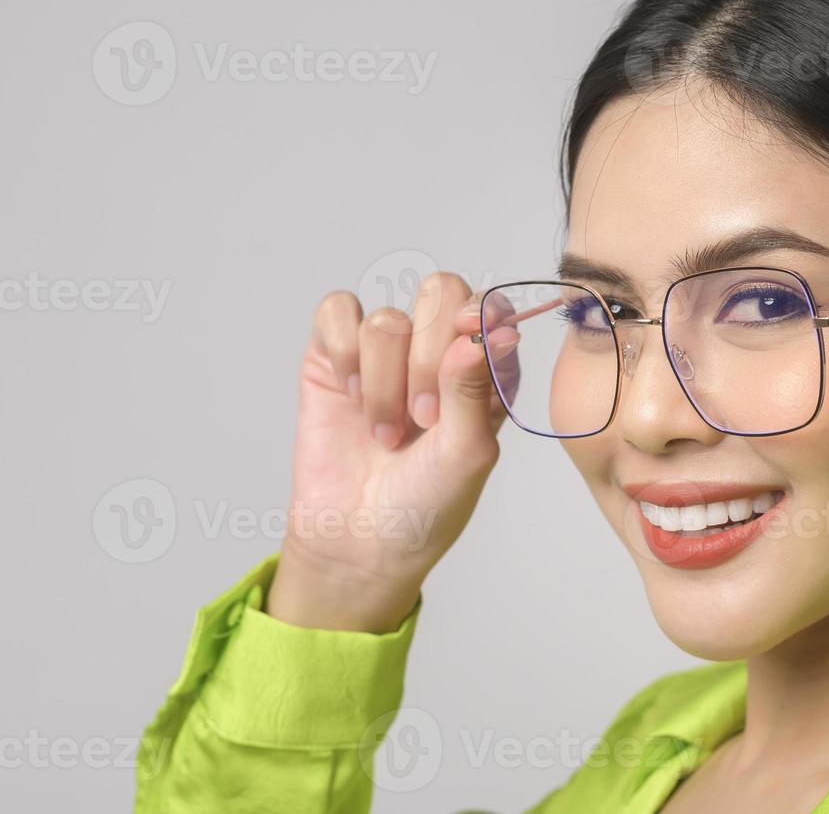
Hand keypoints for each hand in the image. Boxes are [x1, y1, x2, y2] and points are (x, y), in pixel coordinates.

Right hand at [265, 272, 514, 631]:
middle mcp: (438, 350)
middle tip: (424, 416)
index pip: (490, 306)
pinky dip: (344, 352)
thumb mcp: (468, 455)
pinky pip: (337, 311)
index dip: (479, 314)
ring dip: (384, 381)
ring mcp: (386, 351)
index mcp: (486, 368)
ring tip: (387, 433)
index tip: (467, 343)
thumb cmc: (426, 503)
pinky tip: (351, 398)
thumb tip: (480, 334)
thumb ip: (475, 392)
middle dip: (429, 354)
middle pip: (439, 291)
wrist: (359, 540)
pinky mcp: (335, 354)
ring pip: (387, 318)